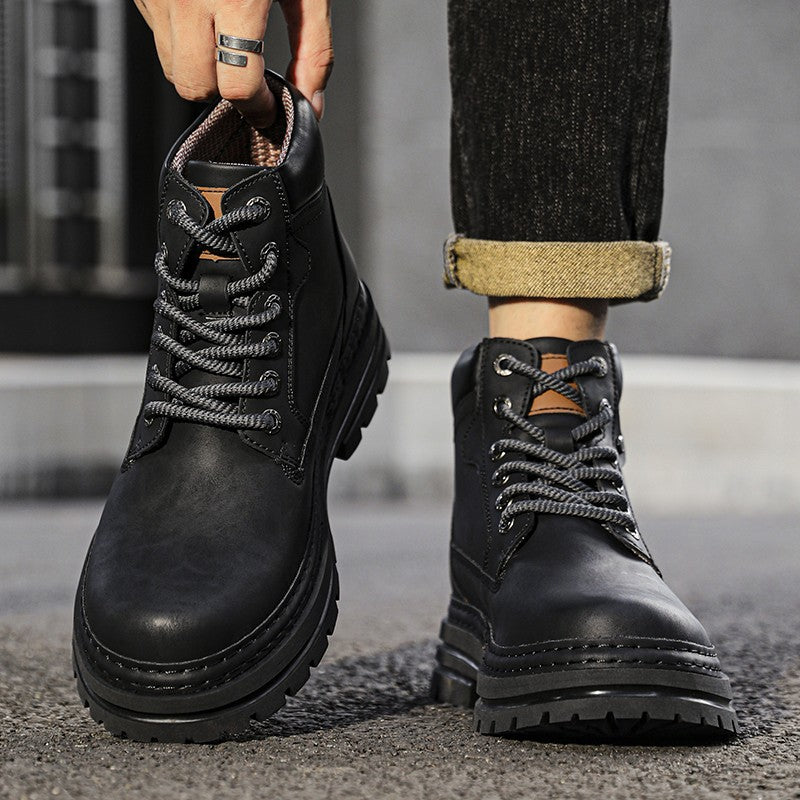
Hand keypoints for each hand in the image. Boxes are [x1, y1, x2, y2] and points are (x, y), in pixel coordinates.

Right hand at [133, 0, 332, 128]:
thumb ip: (313, 51)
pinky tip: (204, 14)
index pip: (236, 86)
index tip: (269, 107)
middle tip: (248, 79)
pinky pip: (158, 36)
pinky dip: (183, 40)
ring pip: (172, 67)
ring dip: (202, 70)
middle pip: (195, 86)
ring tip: (227, 43)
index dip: (258, 107)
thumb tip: (311, 105)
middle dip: (224, 93)